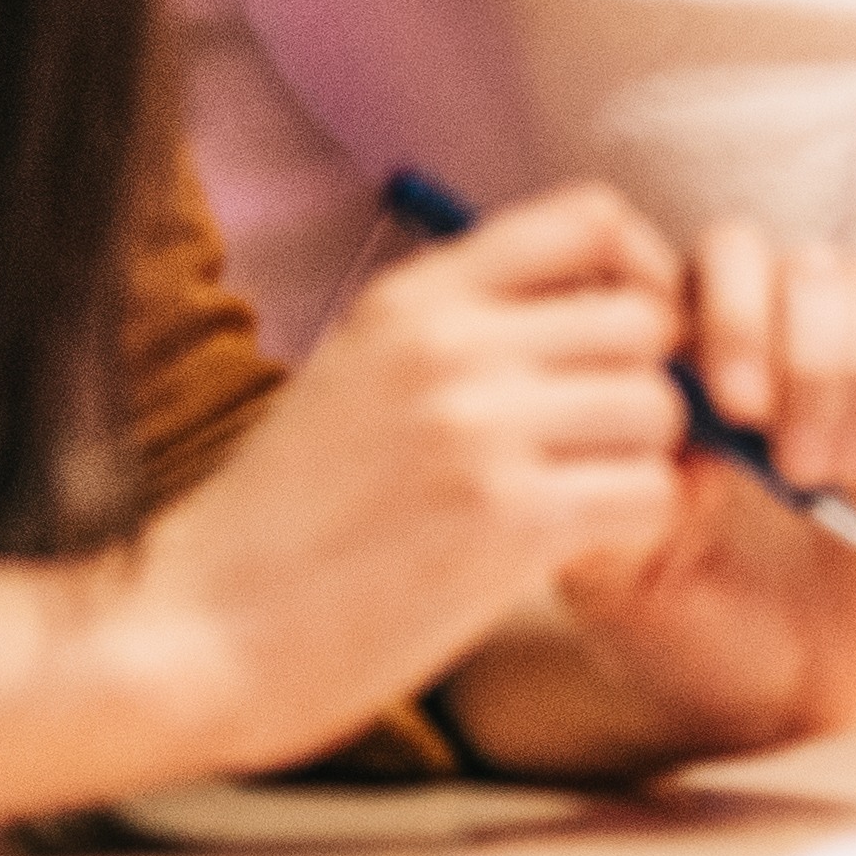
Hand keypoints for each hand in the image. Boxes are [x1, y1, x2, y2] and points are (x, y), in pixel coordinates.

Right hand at [0, 179, 701, 816]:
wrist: (194, 636)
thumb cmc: (281, 524)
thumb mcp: (357, 379)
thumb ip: (465, 333)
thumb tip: (605, 314)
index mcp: (413, 301)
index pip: (590, 218)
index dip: (639, 272)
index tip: (627, 338)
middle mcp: (450, 347)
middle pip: (648, 320)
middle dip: (649, 382)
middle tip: (609, 442)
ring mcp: (481, 429)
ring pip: (661, 409)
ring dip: (644, 462)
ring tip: (583, 500)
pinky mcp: (510, 520)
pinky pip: (650, 494)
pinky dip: (635, 526)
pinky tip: (578, 549)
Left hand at [448, 218, 855, 780]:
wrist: (778, 709)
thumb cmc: (681, 633)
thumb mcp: (610, 569)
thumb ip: (605, 481)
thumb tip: (651, 400)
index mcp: (693, 364)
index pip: (719, 258)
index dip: (729, 308)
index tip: (724, 403)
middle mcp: (780, 349)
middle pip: (805, 261)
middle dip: (798, 348)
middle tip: (782, 450)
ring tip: (833, 476)